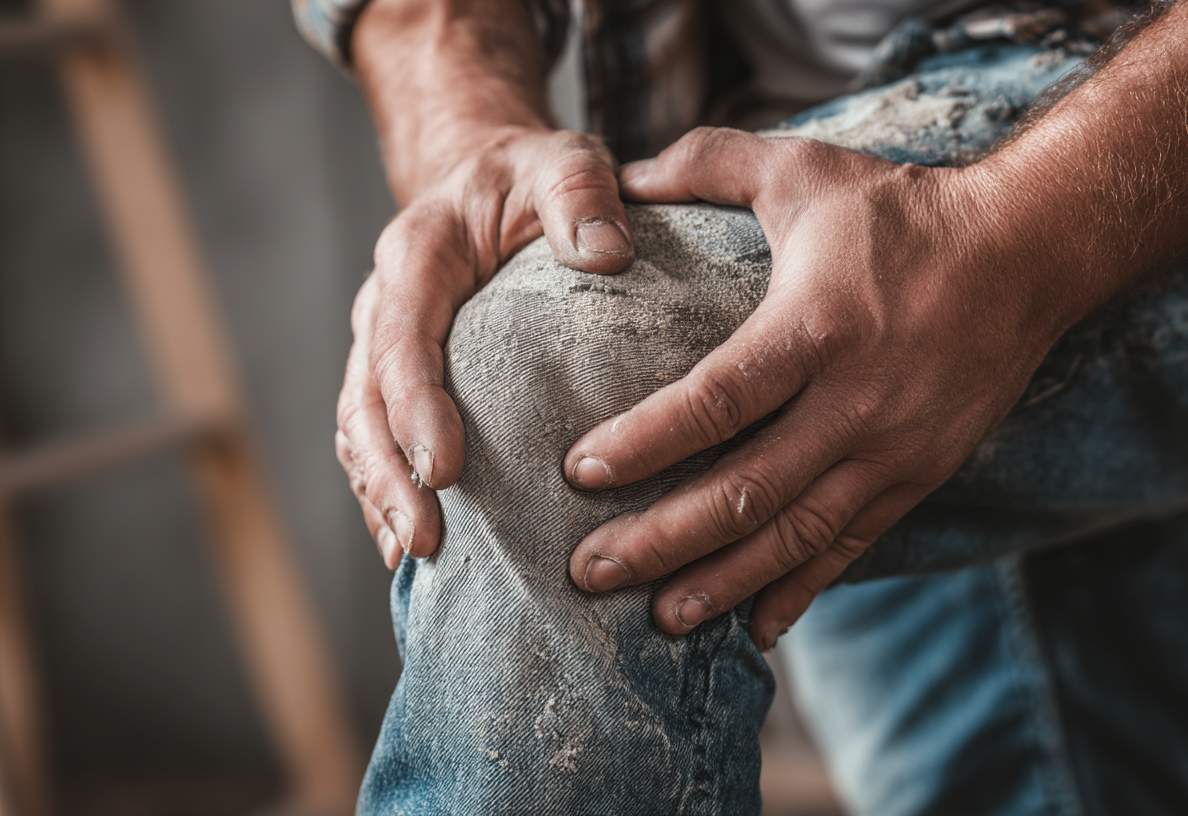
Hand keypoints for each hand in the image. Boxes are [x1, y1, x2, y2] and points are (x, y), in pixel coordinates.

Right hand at [337, 127, 634, 568]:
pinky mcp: (399, 381)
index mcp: (419, 257)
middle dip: (389, 477)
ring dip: (381, 498)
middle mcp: (385, 306)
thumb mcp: (566, 162)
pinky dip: (388, 495)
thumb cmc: (535, 178)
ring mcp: (384, 347)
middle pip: (365, 402)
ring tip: (415, 560)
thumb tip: (609, 255)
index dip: (416, 406)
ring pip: (360, 431)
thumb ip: (582, 194)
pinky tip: (414, 551)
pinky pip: (378, 443)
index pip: (404, 338)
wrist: (490, 179)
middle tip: (424, 542)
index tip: (445, 468)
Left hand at [562, 128, 1073, 647]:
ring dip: (722, 581)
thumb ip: (709, 163)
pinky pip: (852, 546)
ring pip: (796, 535)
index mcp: (817, 328)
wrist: (1025, 254)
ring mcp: (892, 449)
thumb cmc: (901, 211)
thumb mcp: (803, 170)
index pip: (717, 401)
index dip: (645, 442)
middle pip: (747, 490)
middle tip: (587, 570)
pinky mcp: (918, 475)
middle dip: (661, 539)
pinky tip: (756, 626)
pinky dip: (800, 588)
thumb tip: (622, 174)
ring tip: (658, 618)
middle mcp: (855, 402)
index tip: (579, 471)